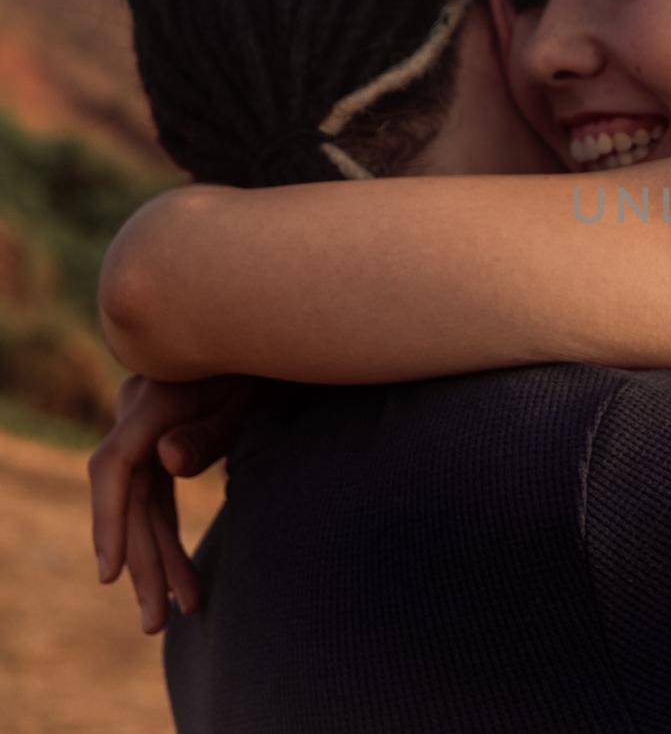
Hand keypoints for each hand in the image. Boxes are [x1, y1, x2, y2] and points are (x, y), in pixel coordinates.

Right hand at [87, 373, 260, 632]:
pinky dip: (166, 531)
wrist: (277, 332)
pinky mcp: (164, 438)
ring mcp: (150, 428)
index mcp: (152, 403)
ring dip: (160, 556)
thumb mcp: (247, 392)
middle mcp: (140, 417)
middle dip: (145, 562)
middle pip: (131, 499)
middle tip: (158, 623)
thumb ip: (208, 430)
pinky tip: (176, 573)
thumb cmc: (266, 361)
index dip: (109, 521)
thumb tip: (166, 463)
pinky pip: (156, 493)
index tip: (109, 575)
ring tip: (181, 609)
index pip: (114, 469)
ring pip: (144, 503)